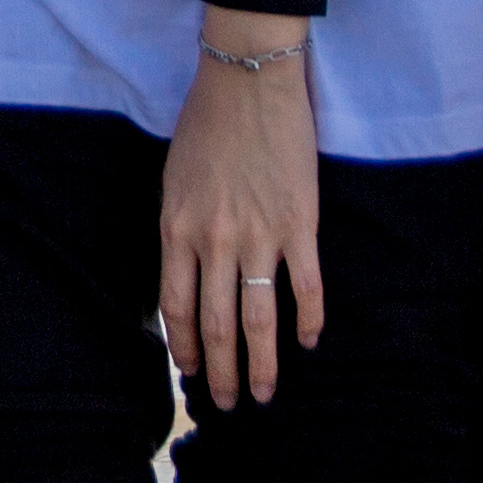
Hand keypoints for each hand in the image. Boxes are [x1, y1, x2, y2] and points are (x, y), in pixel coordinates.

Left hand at [158, 25, 323, 411]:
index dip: (183, 346)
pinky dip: (309, 320)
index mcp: (177, 228)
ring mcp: (260, 235)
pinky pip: (306, 287)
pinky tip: (308, 342)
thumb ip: (178, 229)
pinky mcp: (300, 224)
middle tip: (227, 402)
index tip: (189, 371)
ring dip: (261, 363)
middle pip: (217, 324)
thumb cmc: (206, 124)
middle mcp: (215, 240)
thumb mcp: (173, 179)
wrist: (249, 81)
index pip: (175, 306)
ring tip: (263, 392)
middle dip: (220, 370)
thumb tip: (184, 275)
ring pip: (260, 319)